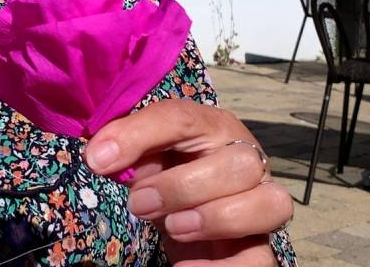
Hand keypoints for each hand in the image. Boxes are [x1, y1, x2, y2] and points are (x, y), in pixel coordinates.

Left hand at [84, 99, 291, 265]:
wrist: (182, 215)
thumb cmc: (163, 175)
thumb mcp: (144, 158)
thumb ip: (127, 149)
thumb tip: (100, 157)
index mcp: (213, 129)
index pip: (183, 118)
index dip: (139, 136)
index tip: (98, 160)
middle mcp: (246, 161)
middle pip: (240, 163)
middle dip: (183, 186)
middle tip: (139, 203)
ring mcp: (260, 204)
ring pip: (271, 204)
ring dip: (216, 218)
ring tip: (173, 227)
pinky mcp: (258, 247)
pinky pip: (259, 260)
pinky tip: (184, 266)